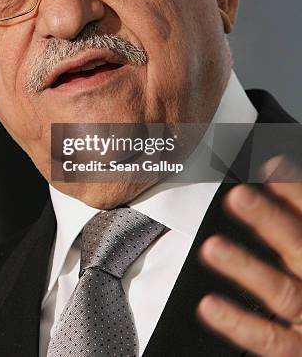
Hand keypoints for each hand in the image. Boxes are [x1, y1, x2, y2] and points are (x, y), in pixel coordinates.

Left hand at [197, 164, 301, 355]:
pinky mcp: (300, 350)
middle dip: (270, 219)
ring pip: (281, 291)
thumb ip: (294, 213)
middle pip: (298, 245)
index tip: (270, 164)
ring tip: (213, 247)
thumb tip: (275, 168)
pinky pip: (269, 339)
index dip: (294, 190)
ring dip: (246, 268)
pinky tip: (209, 305)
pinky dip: (238, 323)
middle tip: (239, 196)